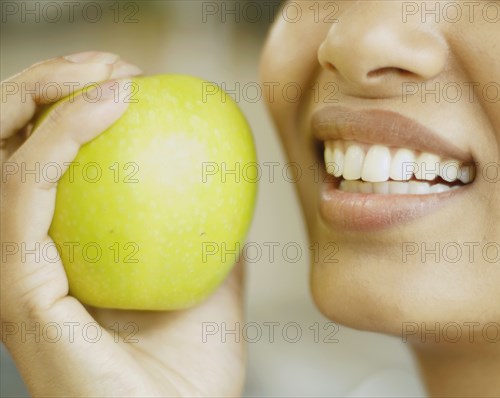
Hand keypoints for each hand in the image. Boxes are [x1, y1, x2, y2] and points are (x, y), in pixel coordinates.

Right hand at [1, 51, 245, 396]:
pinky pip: (25, 193)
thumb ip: (211, 231)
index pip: (42, 158)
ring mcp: (15, 272)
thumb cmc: (190, 369)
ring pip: (2, 153)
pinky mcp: (18, 290)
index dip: (76, 104)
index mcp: (60, 255)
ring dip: (47, 92)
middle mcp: (26, 256)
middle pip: (8, 143)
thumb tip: (228, 180)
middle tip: (115, 64)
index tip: (135, 78)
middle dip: (51, 83)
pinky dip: (60, 138)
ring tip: (112, 71)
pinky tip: (110, 105)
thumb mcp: (211, 279)